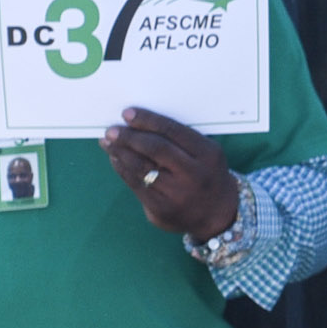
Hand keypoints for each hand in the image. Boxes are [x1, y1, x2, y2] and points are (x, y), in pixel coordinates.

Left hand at [101, 108, 238, 240]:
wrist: (218, 214)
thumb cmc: (206, 174)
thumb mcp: (205, 155)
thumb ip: (180, 142)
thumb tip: (138, 124)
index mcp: (209, 154)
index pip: (174, 131)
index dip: (148, 120)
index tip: (127, 113)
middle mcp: (195, 173)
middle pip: (156, 149)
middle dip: (130, 136)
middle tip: (112, 130)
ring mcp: (178, 193)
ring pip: (141, 167)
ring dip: (120, 152)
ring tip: (108, 142)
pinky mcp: (161, 208)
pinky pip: (135, 184)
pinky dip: (122, 168)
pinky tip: (115, 159)